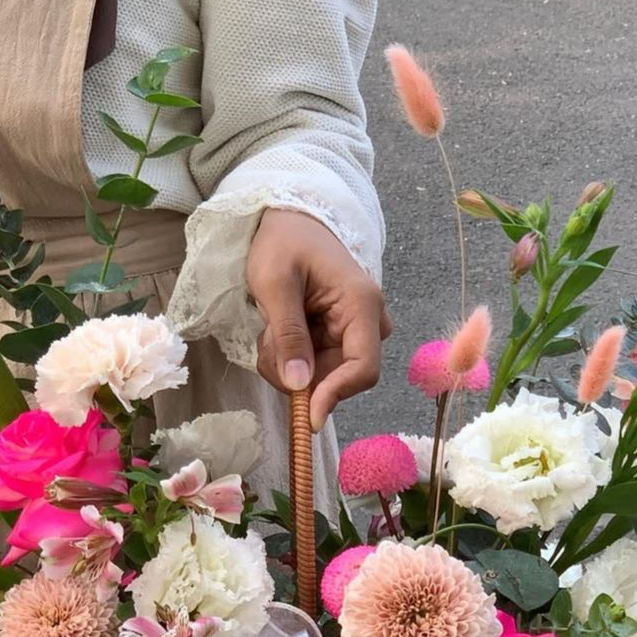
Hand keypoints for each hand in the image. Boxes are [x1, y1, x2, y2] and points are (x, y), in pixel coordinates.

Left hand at [247, 209, 390, 430]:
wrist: (289, 220)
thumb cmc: (283, 241)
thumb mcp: (275, 283)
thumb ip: (288, 334)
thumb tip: (299, 385)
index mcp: (362, 304)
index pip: (363, 368)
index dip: (336, 396)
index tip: (308, 416)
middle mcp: (368, 321)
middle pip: (339, 377)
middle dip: (298, 374)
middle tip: (267, 341)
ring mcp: (356, 331)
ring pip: (323, 376)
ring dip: (289, 364)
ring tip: (271, 327)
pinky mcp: (340, 337)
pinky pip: (316, 366)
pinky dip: (291, 358)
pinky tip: (279, 330)